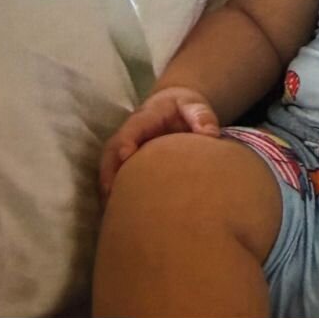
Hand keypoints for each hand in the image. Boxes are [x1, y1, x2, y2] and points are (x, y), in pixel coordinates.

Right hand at [99, 86, 219, 198]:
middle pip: (111, 151)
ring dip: (108, 186)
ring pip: (109, 165)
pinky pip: (115, 175)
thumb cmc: (184, 107)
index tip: (126, 156)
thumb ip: (202, 116)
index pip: (131, 129)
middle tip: (111, 194)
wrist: (174, 107)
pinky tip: (119, 212)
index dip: (125, 142)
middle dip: (109, 171)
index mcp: (145, 117)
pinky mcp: (127, 160)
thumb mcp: (194, 105)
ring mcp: (125, 147)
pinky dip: (114, 192)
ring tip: (112, 210)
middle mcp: (129, 133)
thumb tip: (210, 134)